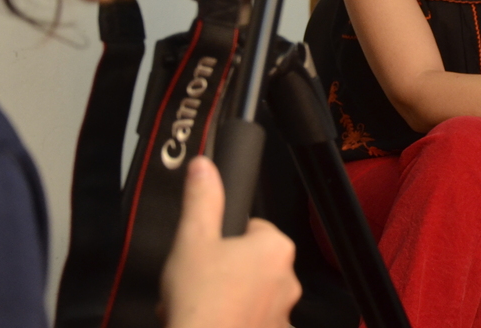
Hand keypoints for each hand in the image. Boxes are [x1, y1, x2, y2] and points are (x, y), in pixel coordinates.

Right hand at [160, 156, 300, 327]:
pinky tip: (211, 322)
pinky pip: (254, 322)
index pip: (253, 229)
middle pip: (252, 264)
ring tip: (200, 305)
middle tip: (199, 280)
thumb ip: (202, 199)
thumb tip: (204, 168)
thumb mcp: (193, 239)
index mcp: (275, 248)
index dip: (225, 239)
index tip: (208, 251)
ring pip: (253, 296)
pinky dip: (235, 321)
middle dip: (226, 271)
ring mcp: (283, 313)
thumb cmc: (200, 302)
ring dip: (230, 299)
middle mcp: (288, 280)